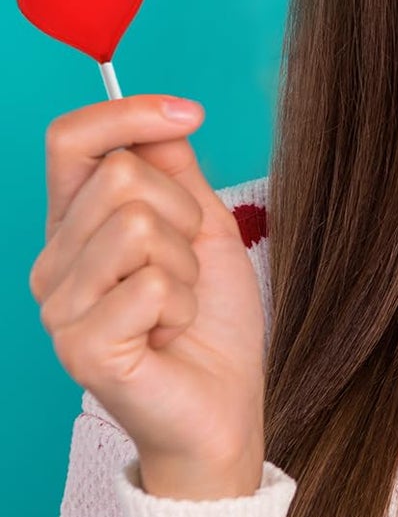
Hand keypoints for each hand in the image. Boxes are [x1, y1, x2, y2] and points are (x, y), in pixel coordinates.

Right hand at [30, 96, 266, 498]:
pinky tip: (171, 333)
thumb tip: (164, 116)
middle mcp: (54, 264)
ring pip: (138, 225)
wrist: (224, 404)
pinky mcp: (82, 348)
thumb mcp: (204, 226)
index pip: (71, 141)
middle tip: (186, 266)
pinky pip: (150, 284)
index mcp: (75, 226)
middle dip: (183, 212)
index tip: (192, 112)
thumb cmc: (211, 318)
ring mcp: (60, 309)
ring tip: (178, 302)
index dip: (129, 112)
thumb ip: (176, 171)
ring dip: (186, 263)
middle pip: (121, 177)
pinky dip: (183, 303)